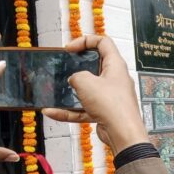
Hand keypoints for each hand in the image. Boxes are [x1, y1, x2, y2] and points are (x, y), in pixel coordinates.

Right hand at [42, 35, 147, 153]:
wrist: (122, 133)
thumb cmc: (110, 104)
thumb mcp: (85, 82)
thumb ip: (76, 76)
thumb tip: (75, 80)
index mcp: (115, 65)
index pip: (103, 42)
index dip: (85, 40)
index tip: (69, 49)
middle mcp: (115, 79)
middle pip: (95, 65)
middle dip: (77, 65)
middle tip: (63, 67)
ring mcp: (111, 96)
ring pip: (88, 90)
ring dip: (70, 91)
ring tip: (54, 91)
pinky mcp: (105, 112)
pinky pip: (84, 108)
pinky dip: (69, 110)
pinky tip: (51, 112)